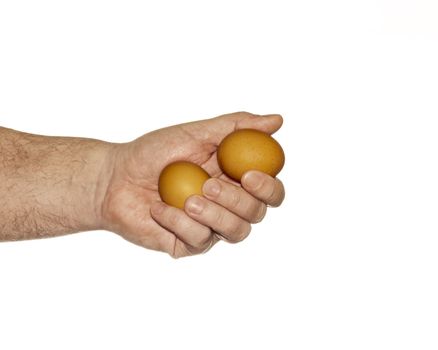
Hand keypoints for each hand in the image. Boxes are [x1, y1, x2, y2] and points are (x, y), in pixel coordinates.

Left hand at [100, 112, 284, 257]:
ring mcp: (210, 227)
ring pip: (237, 232)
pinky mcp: (189, 244)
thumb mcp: (196, 133)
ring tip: (187, 199)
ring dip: (215, 215)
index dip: (269, 187)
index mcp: (235, 179)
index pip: (270, 191)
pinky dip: (178, 222)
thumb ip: (236, 127)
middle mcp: (228, 205)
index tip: (249, 175)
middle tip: (209, 184)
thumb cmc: (155, 153)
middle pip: (257, 214)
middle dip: (237, 201)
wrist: (115, 177)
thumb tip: (277, 120)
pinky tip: (159, 208)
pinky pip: (199, 240)